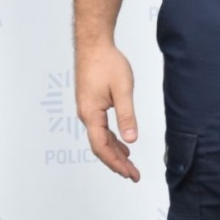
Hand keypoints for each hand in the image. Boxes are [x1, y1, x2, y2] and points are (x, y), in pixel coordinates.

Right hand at [75, 43, 139, 181]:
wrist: (93, 43)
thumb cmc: (106, 62)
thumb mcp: (123, 90)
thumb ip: (127, 116)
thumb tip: (131, 140)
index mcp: (91, 114)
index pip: (102, 147)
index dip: (116, 163)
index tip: (130, 174)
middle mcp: (85, 114)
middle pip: (100, 146)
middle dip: (117, 162)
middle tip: (133, 175)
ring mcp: (87, 109)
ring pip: (100, 137)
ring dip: (114, 151)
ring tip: (129, 164)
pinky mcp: (90, 103)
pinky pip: (100, 127)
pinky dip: (111, 138)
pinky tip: (122, 142)